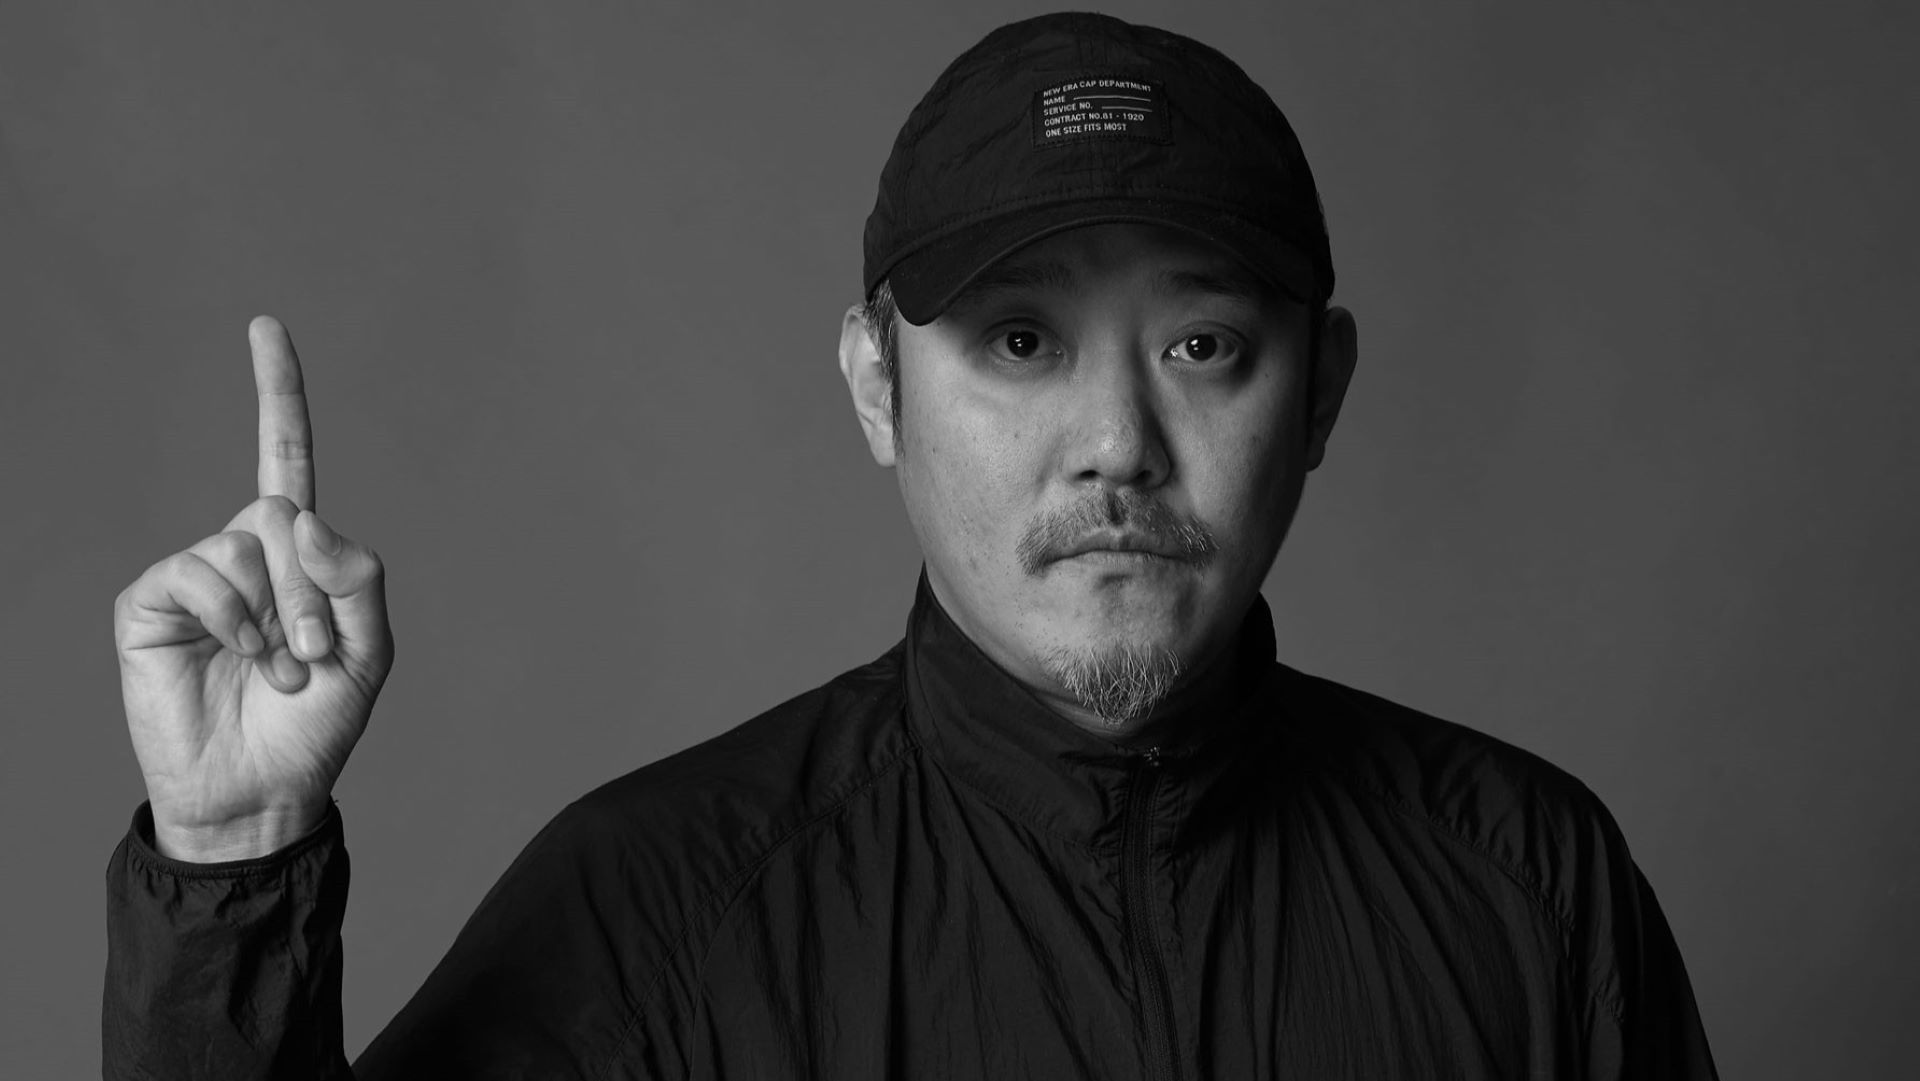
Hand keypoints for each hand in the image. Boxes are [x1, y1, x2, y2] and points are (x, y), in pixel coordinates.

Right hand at [114, 317, 393, 860]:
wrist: (262, 788)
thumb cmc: (316, 722)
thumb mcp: (370, 651)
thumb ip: (357, 578)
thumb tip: (298, 514)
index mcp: (299, 554)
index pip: (286, 457)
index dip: (278, 393)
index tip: (265, 326)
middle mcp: (244, 552)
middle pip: (285, 512)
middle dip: (314, 590)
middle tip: (313, 652)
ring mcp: (196, 575)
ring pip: (247, 543)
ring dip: (278, 615)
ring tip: (279, 667)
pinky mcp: (152, 603)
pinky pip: (199, 573)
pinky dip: (233, 616)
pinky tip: (242, 656)